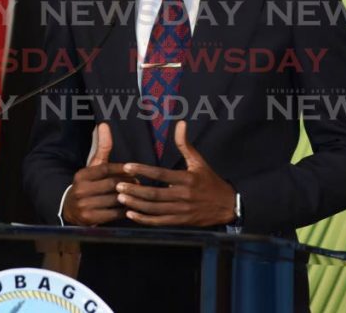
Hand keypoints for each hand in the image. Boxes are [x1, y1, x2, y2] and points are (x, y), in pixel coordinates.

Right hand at [61, 123, 136, 226]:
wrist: (70, 210)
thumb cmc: (88, 185)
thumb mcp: (92, 167)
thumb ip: (101, 147)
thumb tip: (104, 124)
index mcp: (81, 175)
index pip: (105, 168)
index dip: (121, 169)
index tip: (134, 170)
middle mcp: (80, 189)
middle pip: (111, 184)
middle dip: (127, 184)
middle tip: (139, 183)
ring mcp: (83, 205)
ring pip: (114, 199)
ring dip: (128, 197)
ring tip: (138, 195)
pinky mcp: (89, 219)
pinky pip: (113, 214)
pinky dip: (124, 211)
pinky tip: (131, 208)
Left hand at [117, 121, 236, 226]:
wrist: (226, 205)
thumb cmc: (210, 181)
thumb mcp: (199, 162)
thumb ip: (185, 144)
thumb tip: (181, 123)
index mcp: (187, 179)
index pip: (161, 174)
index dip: (143, 170)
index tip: (127, 166)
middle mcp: (183, 195)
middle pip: (154, 194)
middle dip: (134, 190)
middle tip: (118, 185)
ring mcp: (182, 211)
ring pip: (154, 208)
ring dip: (136, 204)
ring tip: (120, 198)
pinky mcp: (180, 222)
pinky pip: (159, 221)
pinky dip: (144, 219)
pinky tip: (131, 214)